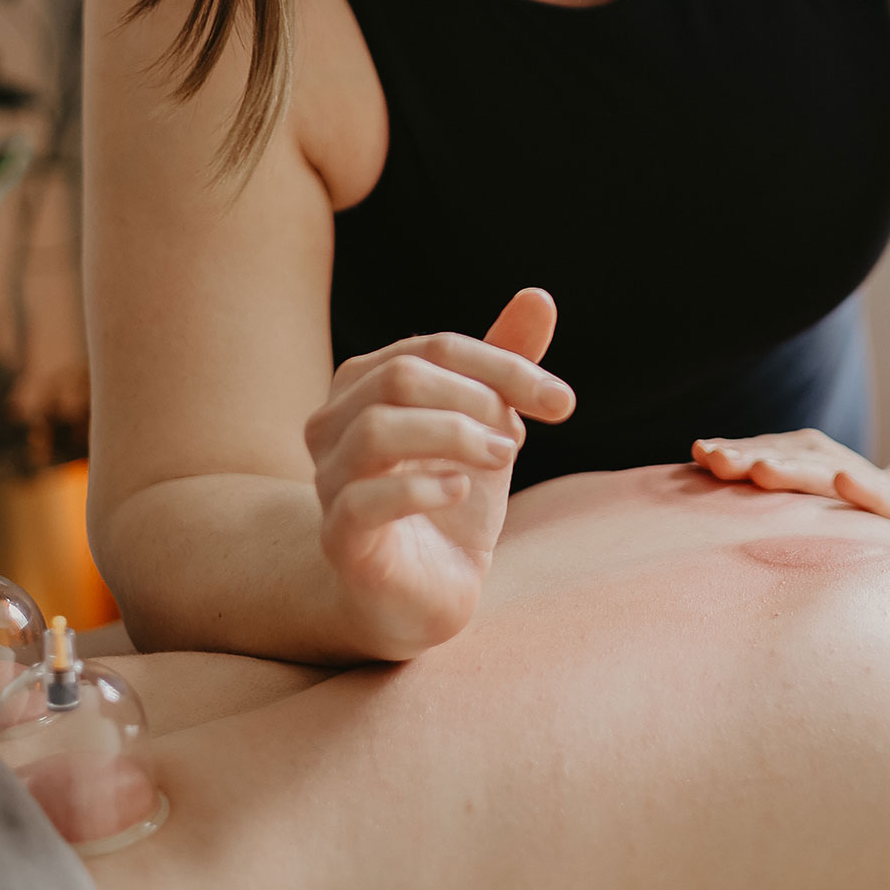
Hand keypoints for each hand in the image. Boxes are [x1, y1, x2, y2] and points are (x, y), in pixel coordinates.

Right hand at [307, 288, 574, 657]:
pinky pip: (362, 500)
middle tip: (519, 439)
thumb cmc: (449, 498)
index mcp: (364, 384)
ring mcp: (328, 481)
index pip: (434, 347)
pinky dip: (421, 488)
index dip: (504, 366)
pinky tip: (460, 491)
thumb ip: (504, 365)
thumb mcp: (487, 427)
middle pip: (402, 376)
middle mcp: (332, 423)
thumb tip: (539, 297)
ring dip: (456, 436)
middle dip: (479, 399)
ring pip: (377, 428)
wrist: (423, 592)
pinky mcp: (338, 538)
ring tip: (501, 459)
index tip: (561, 403)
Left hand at [691, 430, 889, 549]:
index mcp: (802, 464)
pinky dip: (860, 486)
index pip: (760, 454)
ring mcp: (861, 484)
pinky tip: (843, 478)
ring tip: (763, 469)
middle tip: (716, 461)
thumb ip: (759, 485)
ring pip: (821, 473)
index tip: (700, 454)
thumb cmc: (845, 510)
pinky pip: (876, 494)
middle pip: (783, 459)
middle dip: (748, 457)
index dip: (731, 452)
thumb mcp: (801, 499)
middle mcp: (828, 465)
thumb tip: (702, 473)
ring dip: (792, 468)